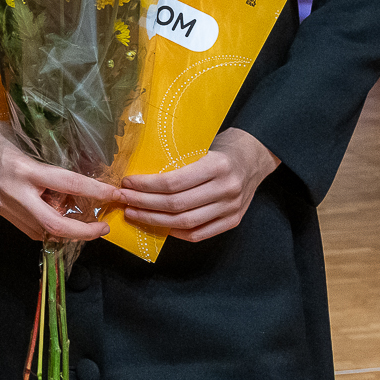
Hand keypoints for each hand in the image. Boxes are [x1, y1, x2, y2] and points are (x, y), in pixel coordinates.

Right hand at [0, 98, 118, 242]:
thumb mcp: (24, 140)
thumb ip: (47, 159)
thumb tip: (75, 172)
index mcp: (24, 169)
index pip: (68, 184)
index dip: (95, 192)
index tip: (113, 194)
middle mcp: (15, 192)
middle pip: (54, 225)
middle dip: (83, 232)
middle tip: (102, 228)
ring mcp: (4, 205)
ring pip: (41, 231)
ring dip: (65, 231)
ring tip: (82, 221)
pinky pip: (27, 227)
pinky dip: (46, 227)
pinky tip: (55, 217)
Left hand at [115, 127, 279, 242]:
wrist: (255, 157)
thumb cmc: (222, 147)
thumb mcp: (202, 145)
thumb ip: (178, 160)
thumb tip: (139, 173)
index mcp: (217, 166)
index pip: (174, 182)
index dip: (146, 186)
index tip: (127, 183)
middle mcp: (226, 189)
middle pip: (176, 205)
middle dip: (144, 204)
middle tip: (124, 199)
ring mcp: (231, 208)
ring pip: (185, 222)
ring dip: (154, 220)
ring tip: (134, 213)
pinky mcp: (233, 221)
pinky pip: (199, 233)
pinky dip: (176, 232)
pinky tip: (159, 226)